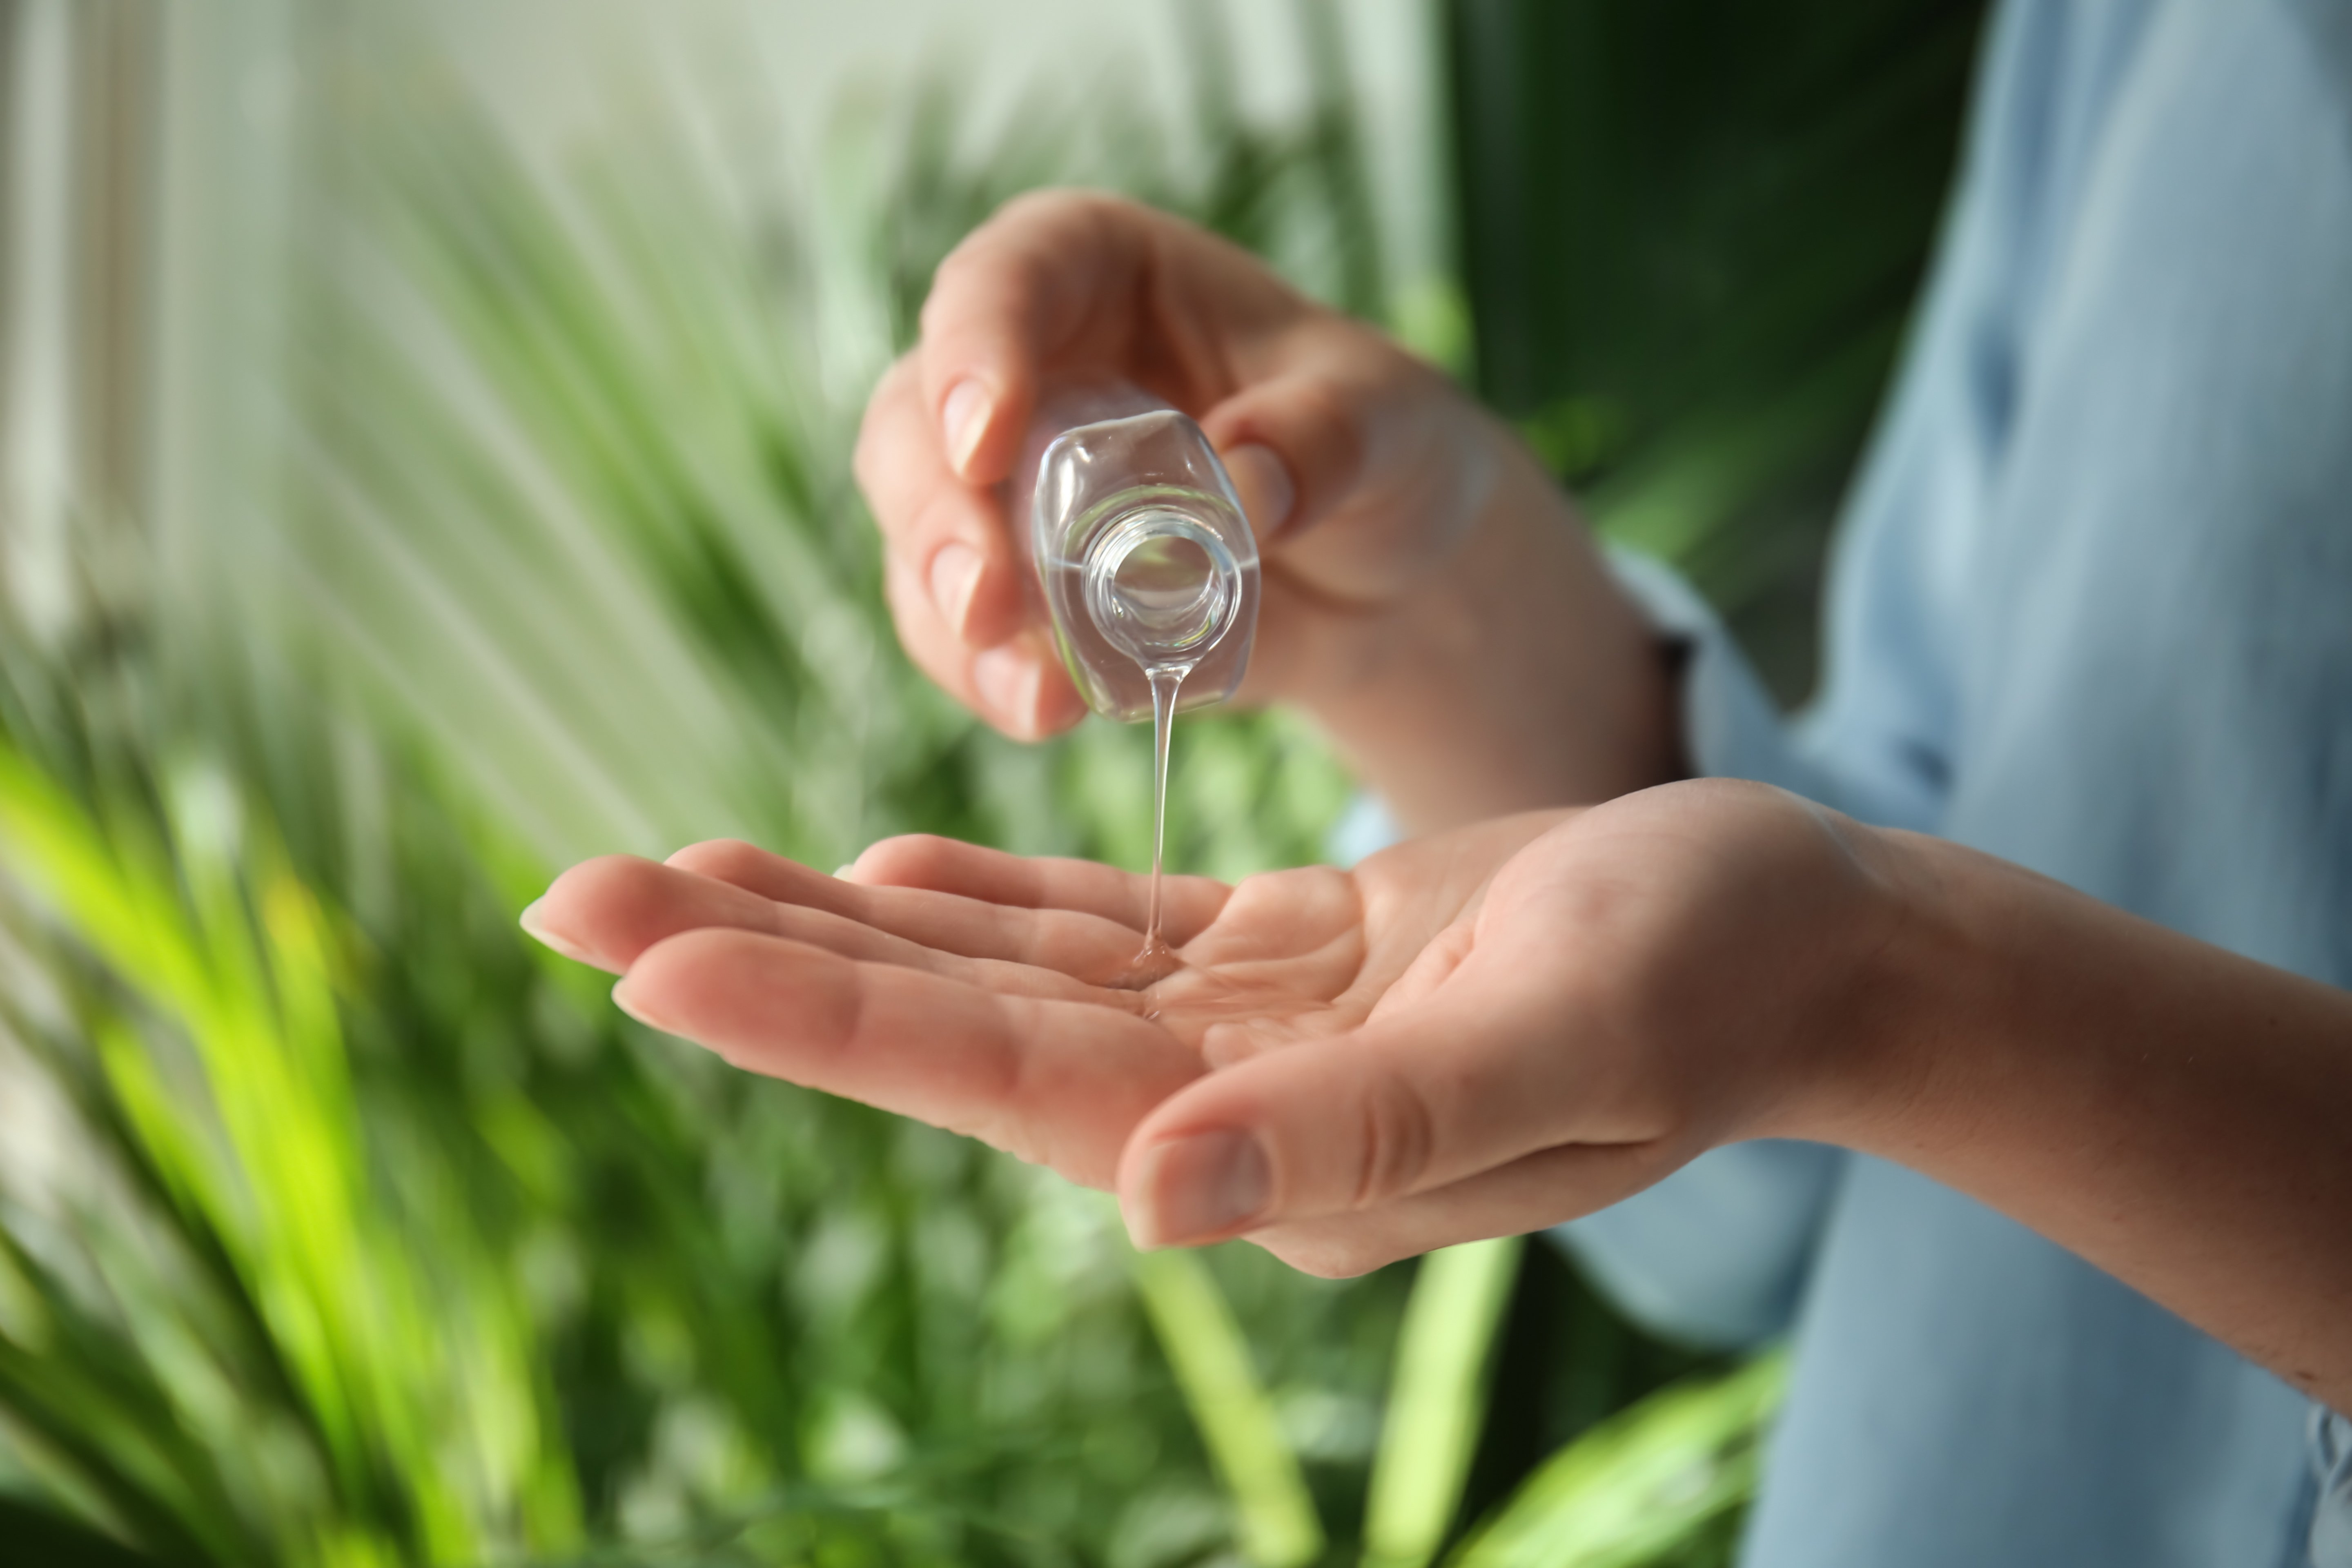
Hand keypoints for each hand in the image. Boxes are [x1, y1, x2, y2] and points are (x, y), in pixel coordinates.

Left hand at [520, 779, 1898, 1274]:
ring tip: (673, 869)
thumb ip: (1357, 1130)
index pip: (997, 1078)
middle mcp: (1232, 1108)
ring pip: (1000, 971)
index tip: (645, 954)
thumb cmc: (1716, 976)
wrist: (1814, 938)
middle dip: (762, 957)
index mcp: (1277, 1147)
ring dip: (838, 921)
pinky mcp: (1288, 960)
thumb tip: (1152, 1201)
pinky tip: (879, 867)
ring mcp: (1250, 1036)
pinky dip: (984, 899)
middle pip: (954, 1027)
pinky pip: (1098, 931)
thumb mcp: (1561, 1036)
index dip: (818, 1013)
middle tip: (571, 894)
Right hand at [856, 191, 1679, 828]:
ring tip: (1031, 694)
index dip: (973, 351)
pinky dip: (988, 674)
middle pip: (918, 417)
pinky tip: (1045, 712)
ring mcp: (1006, 481)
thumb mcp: (1387, 421)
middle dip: (937, 515)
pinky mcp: (1016, 583)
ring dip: (950, 615)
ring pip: (920, 530)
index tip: (984, 442)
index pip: (1006, 279)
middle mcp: (1026, 364)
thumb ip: (1327, 436)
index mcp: (1098, 270)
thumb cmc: (1377, 445)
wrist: (1380, 568)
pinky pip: (959, 628)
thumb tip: (1245, 477)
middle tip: (985, 601)